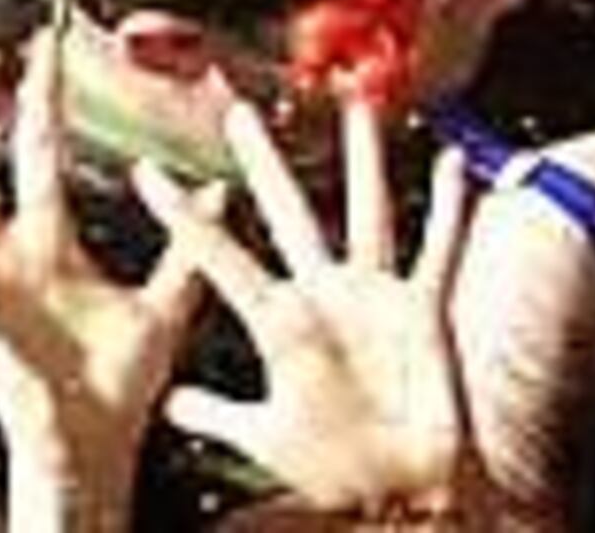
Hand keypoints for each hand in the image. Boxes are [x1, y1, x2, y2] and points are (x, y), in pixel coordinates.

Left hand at [134, 98, 475, 514]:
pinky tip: (452, 164)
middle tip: (235, 106)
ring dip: (363, 160)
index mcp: (278, 320)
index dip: (183, 217)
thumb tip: (168, 405)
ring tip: (356, 105)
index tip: (142, 171)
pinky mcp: (422, 312)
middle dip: (262, 161)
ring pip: (365, 212)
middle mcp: (322, 295)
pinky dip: (449, 210)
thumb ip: (216, 414)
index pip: (217, 255)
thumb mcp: (264, 436)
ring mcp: (373, 298)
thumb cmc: (335, 465)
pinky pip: (438, 252)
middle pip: (286, 211)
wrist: (399, 488)